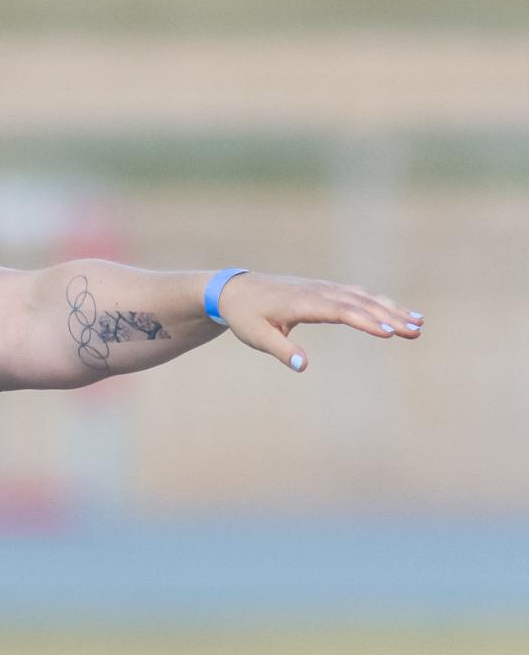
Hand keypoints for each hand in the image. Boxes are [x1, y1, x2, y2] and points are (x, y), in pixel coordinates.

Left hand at [218, 273, 423, 371]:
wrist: (235, 290)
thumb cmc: (246, 316)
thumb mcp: (257, 337)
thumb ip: (282, 350)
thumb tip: (304, 367)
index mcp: (302, 303)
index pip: (341, 311)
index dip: (367, 321)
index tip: (391, 332)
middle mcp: (317, 291)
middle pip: (360, 302)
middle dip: (390, 316)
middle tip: (417, 331)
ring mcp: (323, 287)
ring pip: (363, 296)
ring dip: (391, 308)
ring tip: (419, 323)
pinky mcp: (325, 289)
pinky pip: (357, 294)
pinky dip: (379, 302)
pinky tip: (398, 312)